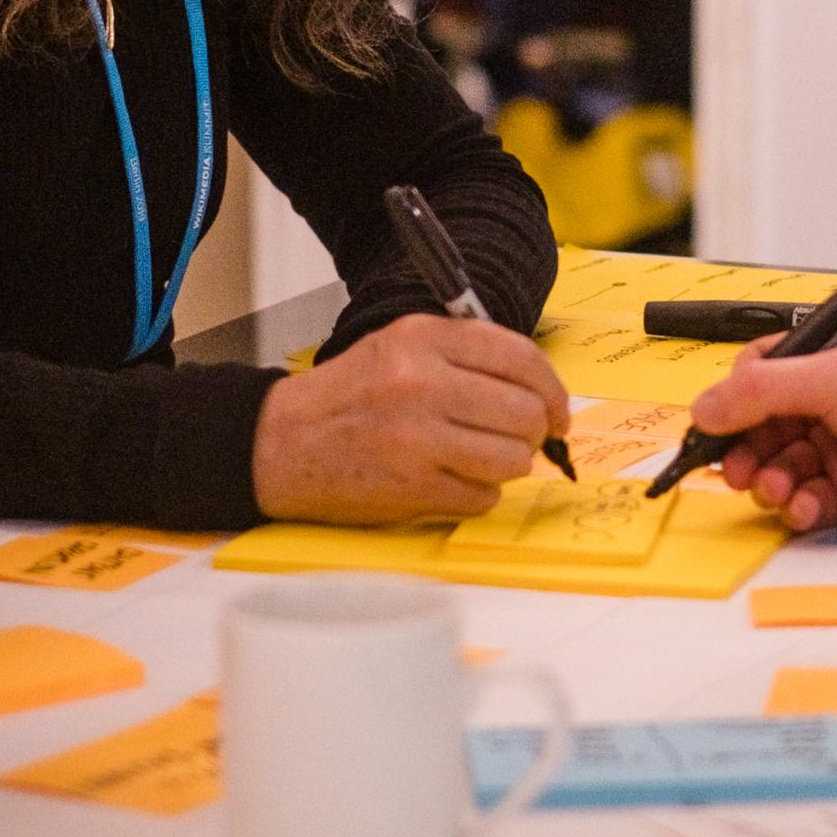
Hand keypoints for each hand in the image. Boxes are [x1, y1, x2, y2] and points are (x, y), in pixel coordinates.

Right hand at [252, 315, 573, 523]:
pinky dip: (477, 494)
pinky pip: (482, 498)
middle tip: (520, 440)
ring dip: (507, 466)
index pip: (521, 358)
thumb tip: (538, 389)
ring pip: (512, 459)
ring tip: (478, 460)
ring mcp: (418, 439)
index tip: (557, 412)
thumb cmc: (348, 397)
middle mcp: (423, 383)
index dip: (553, 390)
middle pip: (526, 413)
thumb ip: (466, 355)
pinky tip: (450, 480)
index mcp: (424, 339)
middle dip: (533, 433)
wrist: (280, 443)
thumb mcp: (401, 346)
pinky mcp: (412, 488)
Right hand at [685, 322, 836, 535]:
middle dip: (744, 449)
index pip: (760, 374)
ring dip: (770, 480)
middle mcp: (833, 402)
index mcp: (830, 358)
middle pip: (761, 427)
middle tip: (734, 468)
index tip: (713, 423)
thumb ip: (759, 391)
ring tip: (777, 486)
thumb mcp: (830, 377)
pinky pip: (805, 502)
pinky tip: (808, 505)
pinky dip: (799, 507)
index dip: (733, 400)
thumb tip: (705, 406)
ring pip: (779, 468)